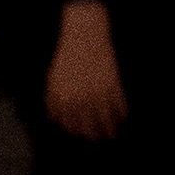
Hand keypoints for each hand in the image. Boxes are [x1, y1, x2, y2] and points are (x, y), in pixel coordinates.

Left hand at [44, 0, 127, 141]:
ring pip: (106, 121)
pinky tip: (122, 117)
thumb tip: (55, 119)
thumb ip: (52, 101)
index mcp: (63, 100)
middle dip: (94, 135)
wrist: (84, 36)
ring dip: (110, 130)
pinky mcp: (112, 86)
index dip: (77, 131)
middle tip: (99, 139)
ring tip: (113, 134)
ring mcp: (97, 95)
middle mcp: (80, 101)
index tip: (83, 134)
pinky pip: (119, 107)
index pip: (70, 125)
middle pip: (89, 127)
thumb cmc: (67, 57)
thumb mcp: (53, 79)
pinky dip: (121, 114)